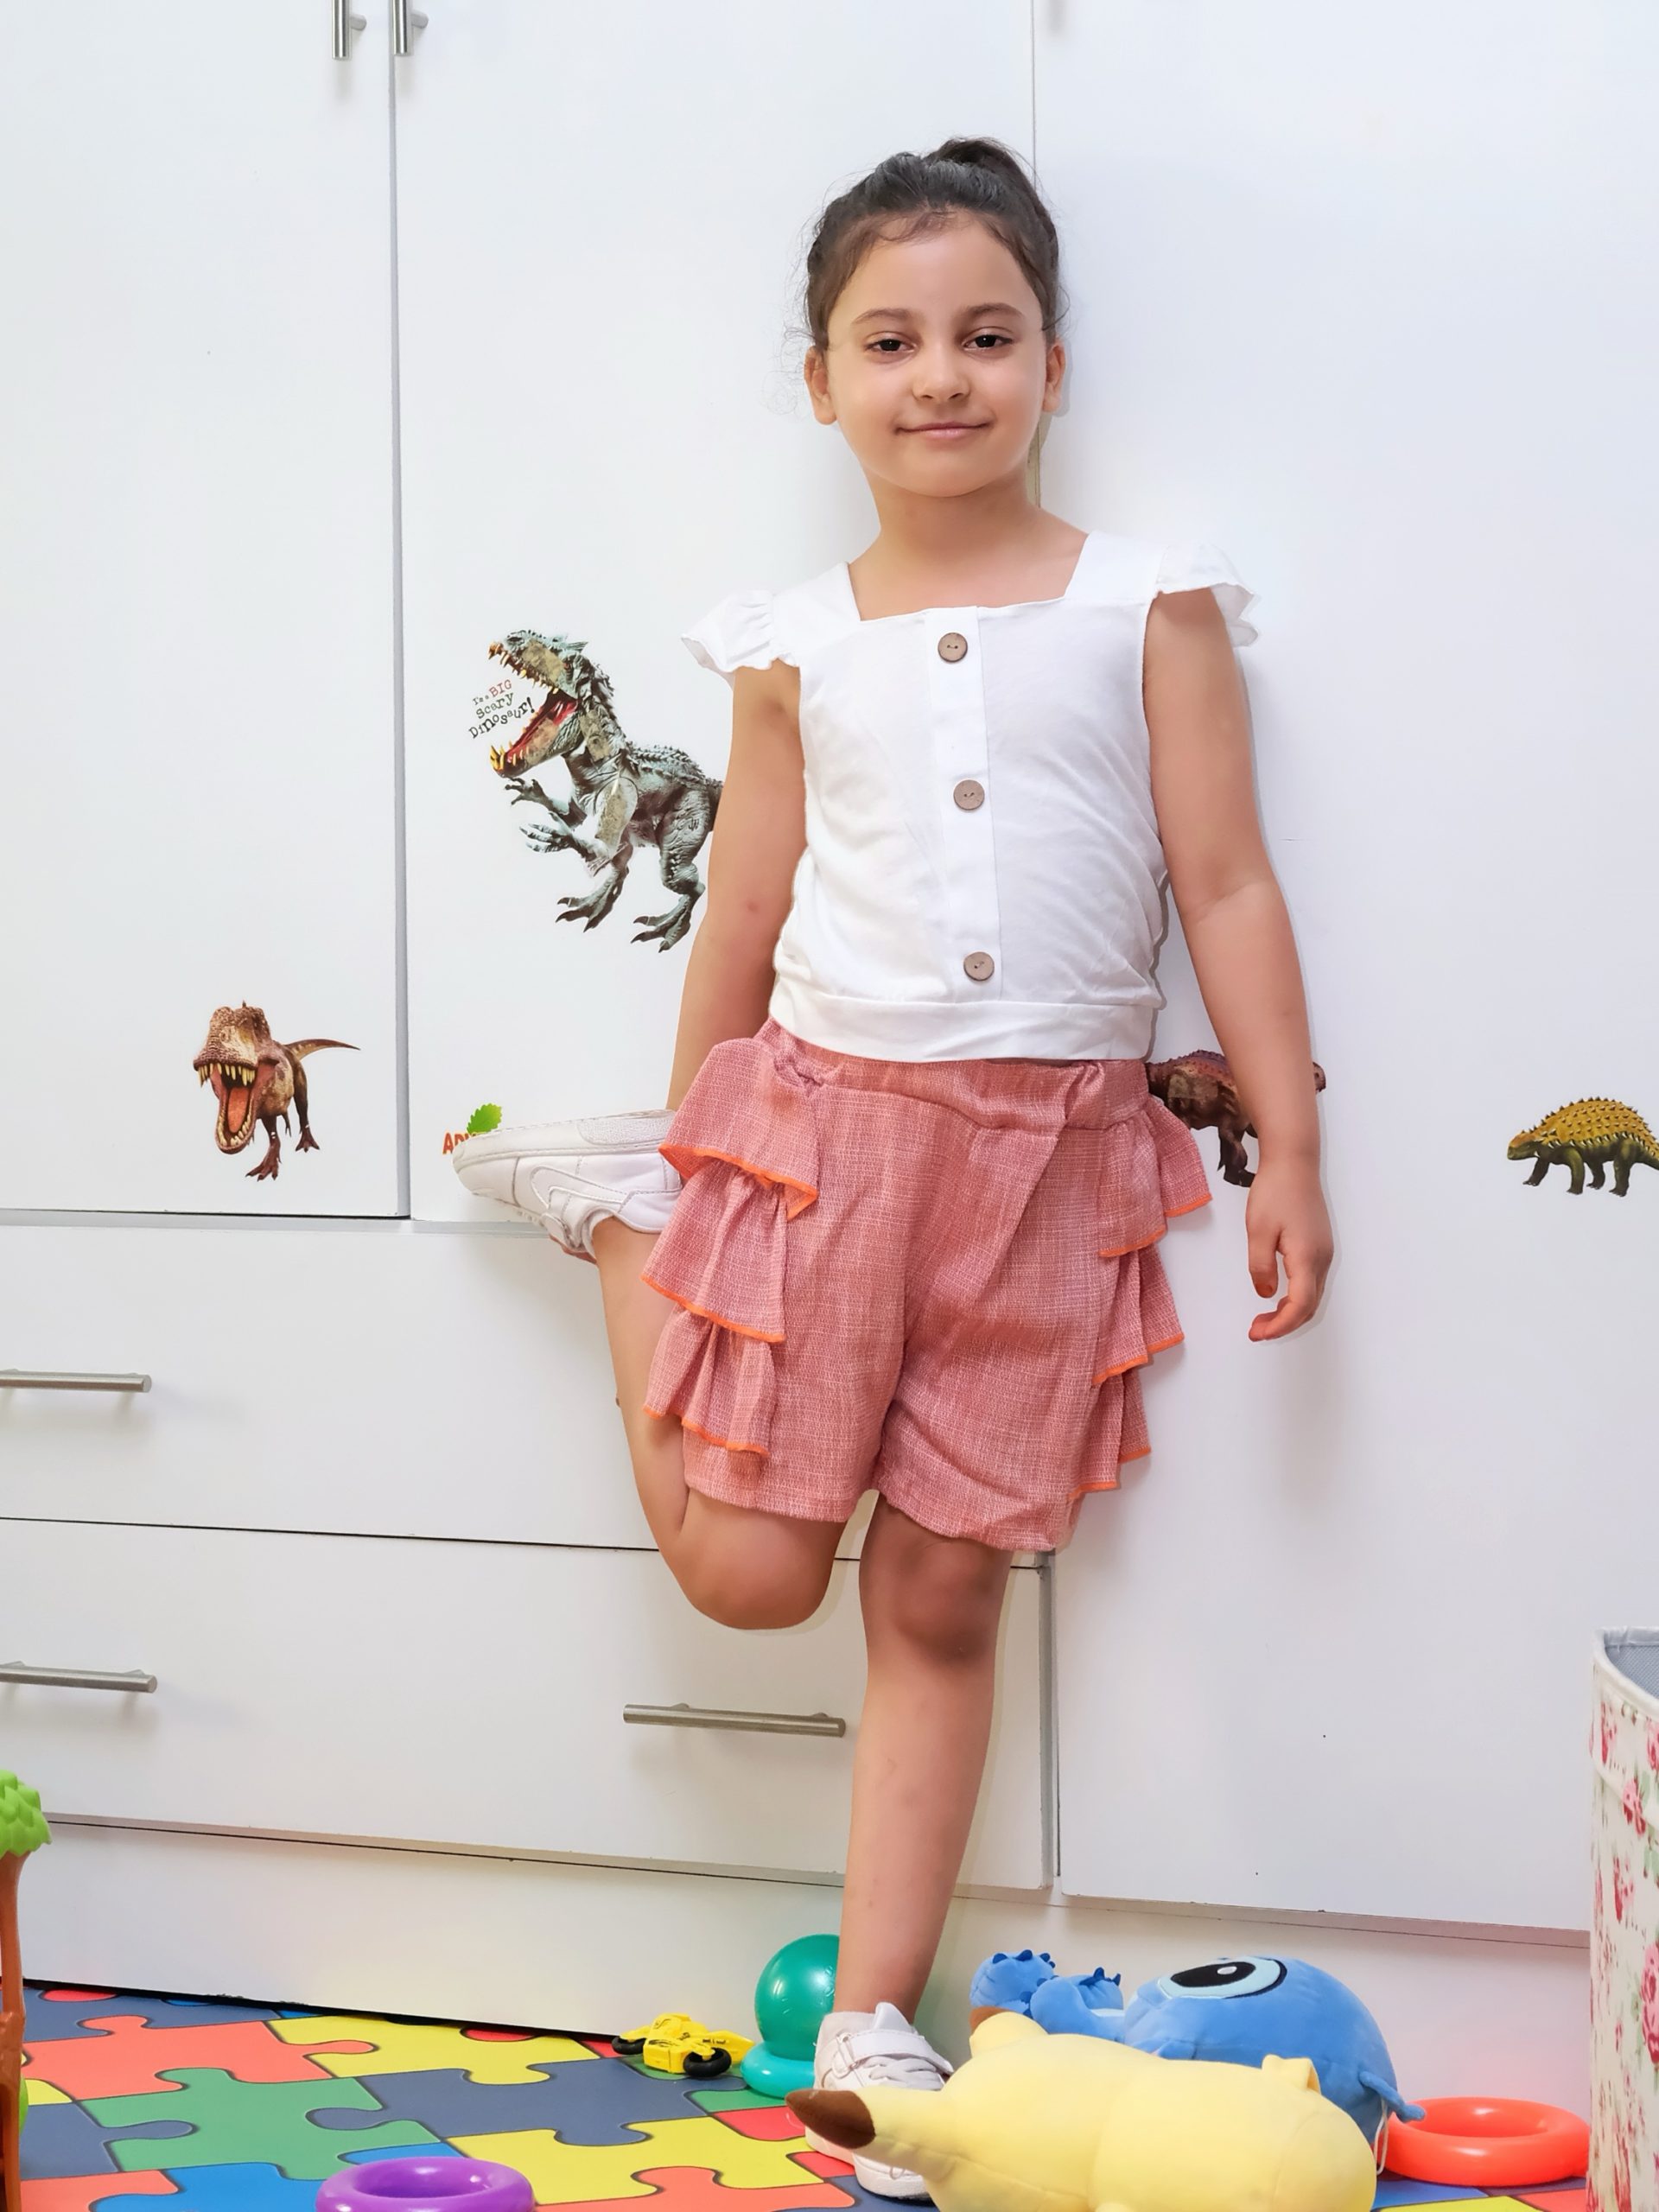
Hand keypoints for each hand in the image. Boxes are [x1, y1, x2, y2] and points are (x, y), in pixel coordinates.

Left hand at [1245, 1156, 1331, 1339]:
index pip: (1299, 1306)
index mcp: (1307, 1257)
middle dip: (1283, 1324)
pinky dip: (1295, 1297)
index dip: (1279, 1326)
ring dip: (1289, 1312)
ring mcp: (1323, 1252)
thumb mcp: (1258, 1230)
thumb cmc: (1275, 1191)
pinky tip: (1276, 1296)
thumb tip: (1266, 1294)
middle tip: (1255, 1330)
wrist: (1294, 1162)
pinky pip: (1311, 1282)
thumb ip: (1261, 1266)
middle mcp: (1321, 1259)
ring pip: (1311, 1296)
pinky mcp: (1319, 1246)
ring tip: (1261, 1318)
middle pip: (1309, 1307)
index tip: (1257, 1334)